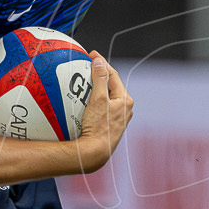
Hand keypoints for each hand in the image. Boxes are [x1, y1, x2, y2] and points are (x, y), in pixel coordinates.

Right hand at [73, 53, 133, 171]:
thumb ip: (99, 79)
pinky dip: (93, 101)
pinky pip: (101, 107)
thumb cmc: (98, 127)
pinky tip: (83, 102)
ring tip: (83, 82)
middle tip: (86, 67)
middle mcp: (124, 109)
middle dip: (98, 75)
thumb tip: (99, 61)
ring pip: (105, 97)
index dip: (101, 63)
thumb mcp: (98, 99)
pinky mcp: (108, 125)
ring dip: (95, 88)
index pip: (113, 75)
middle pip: (110, 85)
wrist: (95, 152)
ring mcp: (117, 118)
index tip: (91, 55)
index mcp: (125, 100)